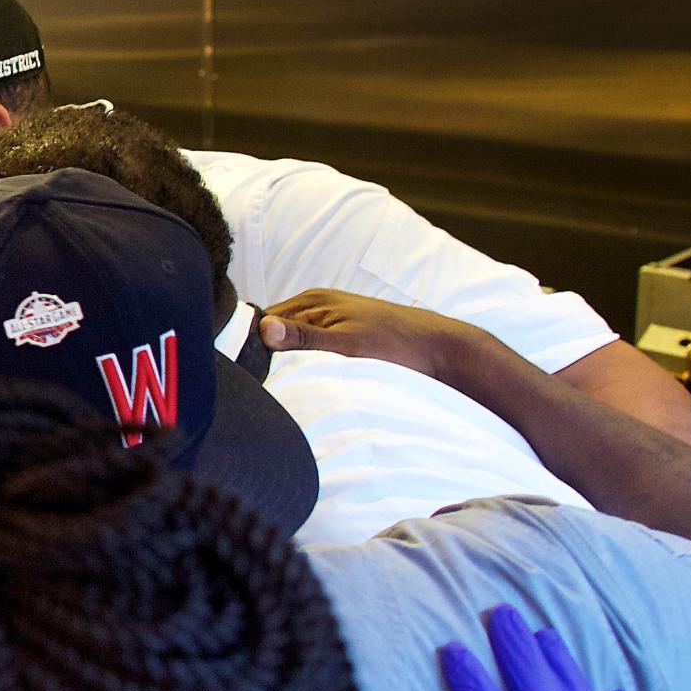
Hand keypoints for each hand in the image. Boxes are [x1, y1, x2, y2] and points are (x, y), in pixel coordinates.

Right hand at [257, 287, 478, 380]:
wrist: (443, 352)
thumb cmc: (399, 347)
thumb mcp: (347, 346)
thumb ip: (304, 338)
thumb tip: (263, 329)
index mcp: (312, 301)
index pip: (260, 322)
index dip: (249, 347)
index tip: (247, 375)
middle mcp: (316, 308)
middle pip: (272, 335)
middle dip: (266, 359)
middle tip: (267, 387)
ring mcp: (327, 323)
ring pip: (290, 347)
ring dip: (287, 368)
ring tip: (287, 388)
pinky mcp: (339, 339)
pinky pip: (308, 354)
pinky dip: (304, 369)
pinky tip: (308, 384)